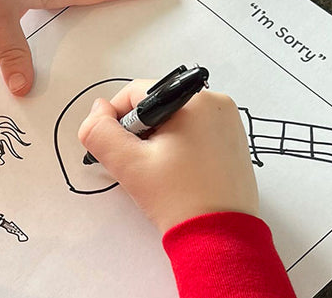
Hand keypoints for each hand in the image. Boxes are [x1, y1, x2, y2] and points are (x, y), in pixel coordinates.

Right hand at [77, 80, 258, 232]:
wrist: (219, 238)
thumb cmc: (178, 199)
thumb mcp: (127, 164)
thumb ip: (99, 132)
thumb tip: (97, 110)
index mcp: (195, 99)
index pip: (136, 93)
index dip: (116, 120)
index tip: (121, 151)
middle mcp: (217, 103)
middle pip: (156, 106)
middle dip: (140, 133)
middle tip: (142, 166)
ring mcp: (229, 123)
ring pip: (174, 120)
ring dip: (158, 141)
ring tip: (161, 173)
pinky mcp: (234, 141)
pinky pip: (194, 132)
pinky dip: (179, 148)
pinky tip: (178, 173)